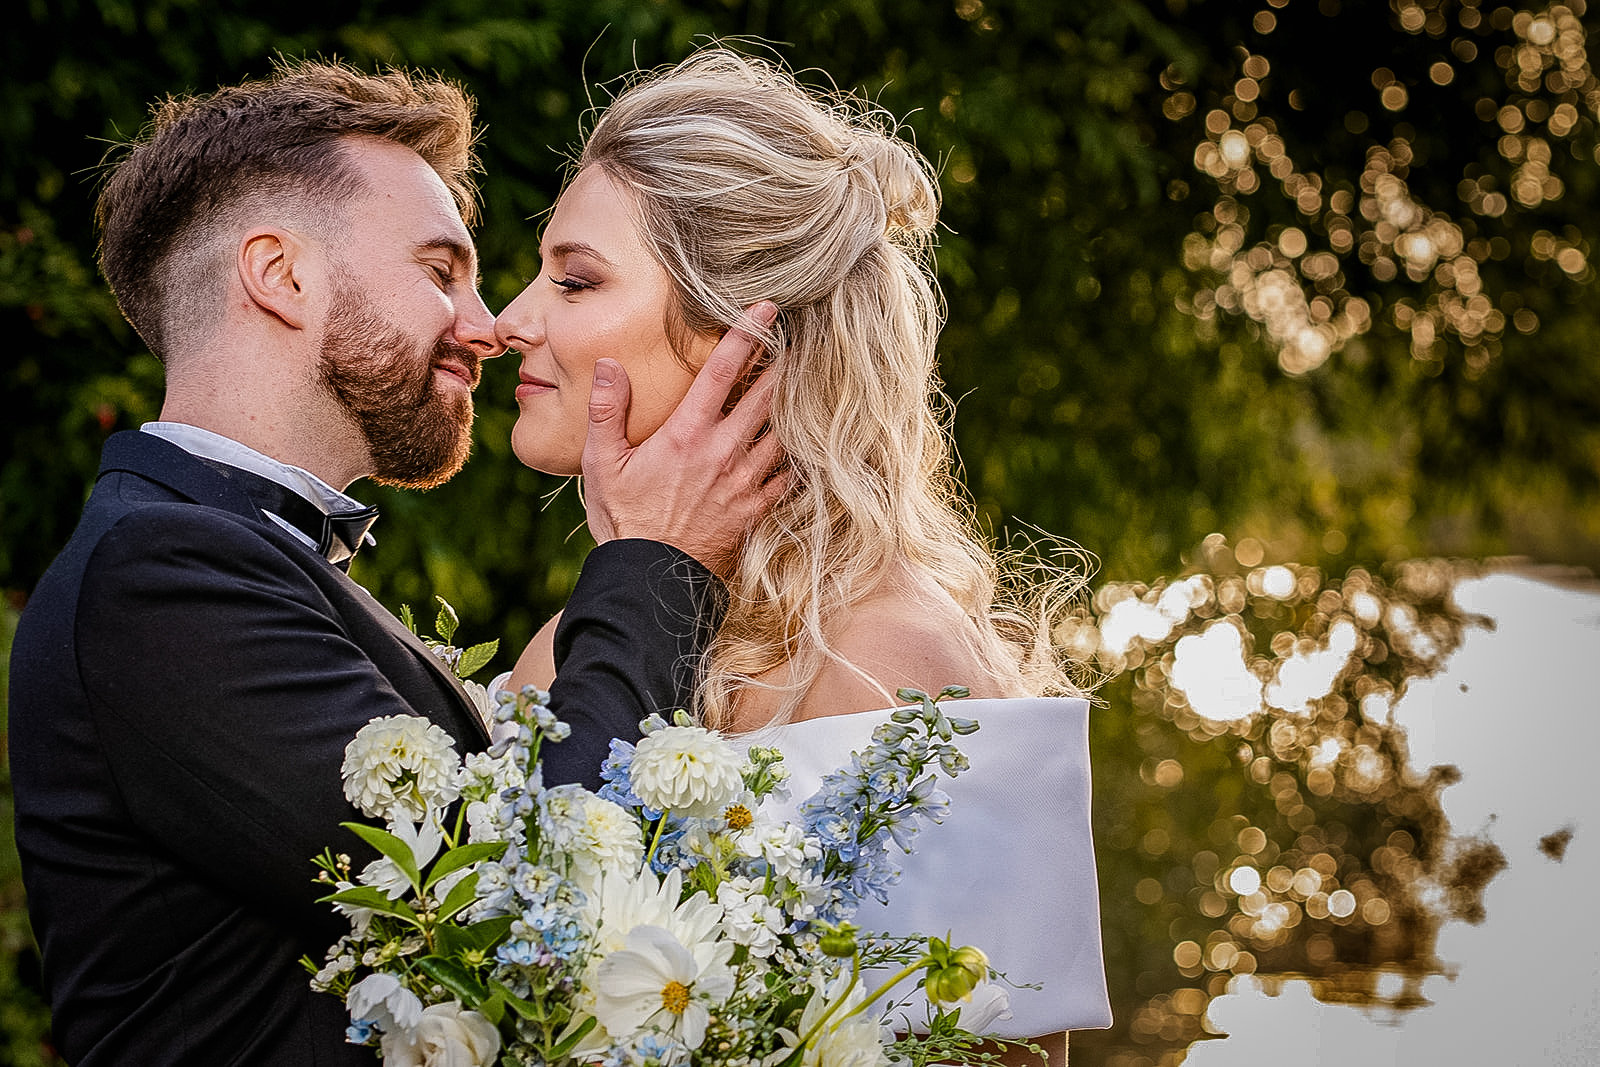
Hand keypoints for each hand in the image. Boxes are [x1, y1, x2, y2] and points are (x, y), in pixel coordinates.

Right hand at [581, 302, 787, 576]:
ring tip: (810, 380)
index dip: (746, 334)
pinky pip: (788, 475)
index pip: (722, 372)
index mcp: (686, 433)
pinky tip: (808, 441)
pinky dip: (800, 454)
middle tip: (802, 337)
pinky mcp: (755, 508)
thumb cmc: (623, 519)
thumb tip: (610, 363)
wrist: (650, 579)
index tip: (767, 308)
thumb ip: (607, 410)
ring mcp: (744, 481)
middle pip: (767, 395)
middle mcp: (722, 451)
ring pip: (783, 431)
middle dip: (786, 362)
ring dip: (797, 404)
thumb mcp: (600, 463)